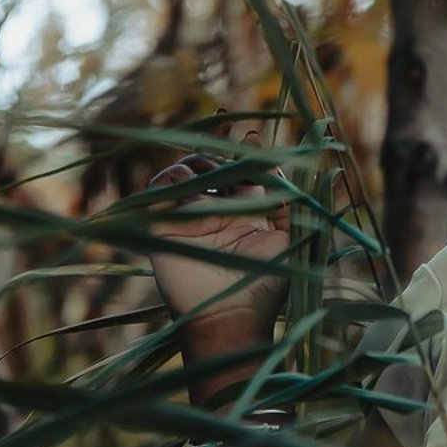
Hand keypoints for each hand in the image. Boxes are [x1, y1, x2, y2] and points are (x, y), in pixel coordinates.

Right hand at [145, 135, 290, 336]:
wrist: (230, 316)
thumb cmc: (265, 285)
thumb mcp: (287, 241)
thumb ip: (289, 208)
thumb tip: (286, 175)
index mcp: (246, 218)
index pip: (245, 176)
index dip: (248, 152)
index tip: (252, 130)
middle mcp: (216, 216)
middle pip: (213, 169)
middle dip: (218, 146)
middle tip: (226, 130)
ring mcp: (189, 220)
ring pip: (185, 174)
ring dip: (196, 160)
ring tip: (208, 166)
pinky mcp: (163, 228)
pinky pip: (158, 190)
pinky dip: (169, 176)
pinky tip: (186, 179)